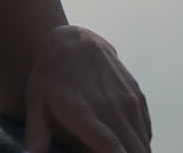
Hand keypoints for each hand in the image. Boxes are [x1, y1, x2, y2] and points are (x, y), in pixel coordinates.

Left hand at [22, 25, 150, 152]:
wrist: (72, 40)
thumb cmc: (50, 75)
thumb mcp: (36, 102)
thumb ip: (37, 134)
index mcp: (85, 113)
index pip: (112, 149)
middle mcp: (111, 108)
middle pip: (133, 150)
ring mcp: (128, 100)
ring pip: (143, 141)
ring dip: (136, 151)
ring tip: (120, 152)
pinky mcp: (137, 95)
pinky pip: (146, 129)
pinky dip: (140, 141)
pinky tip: (127, 144)